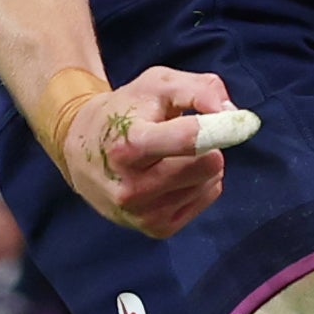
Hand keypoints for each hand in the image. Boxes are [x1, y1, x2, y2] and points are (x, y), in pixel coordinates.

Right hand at [52, 64, 246, 240]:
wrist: (80, 150)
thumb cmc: (124, 111)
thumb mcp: (156, 84)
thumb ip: (199, 89)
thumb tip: (233, 116)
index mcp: (128, 144)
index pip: (189, 139)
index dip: (219, 128)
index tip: (232, 121)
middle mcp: (131, 186)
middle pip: (206, 164)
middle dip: (208, 145)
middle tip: (188, 135)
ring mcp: (142, 212)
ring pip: (209, 182)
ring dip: (203, 164)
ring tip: (173, 154)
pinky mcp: (154, 229)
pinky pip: (204, 199)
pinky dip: (199, 183)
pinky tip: (174, 174)